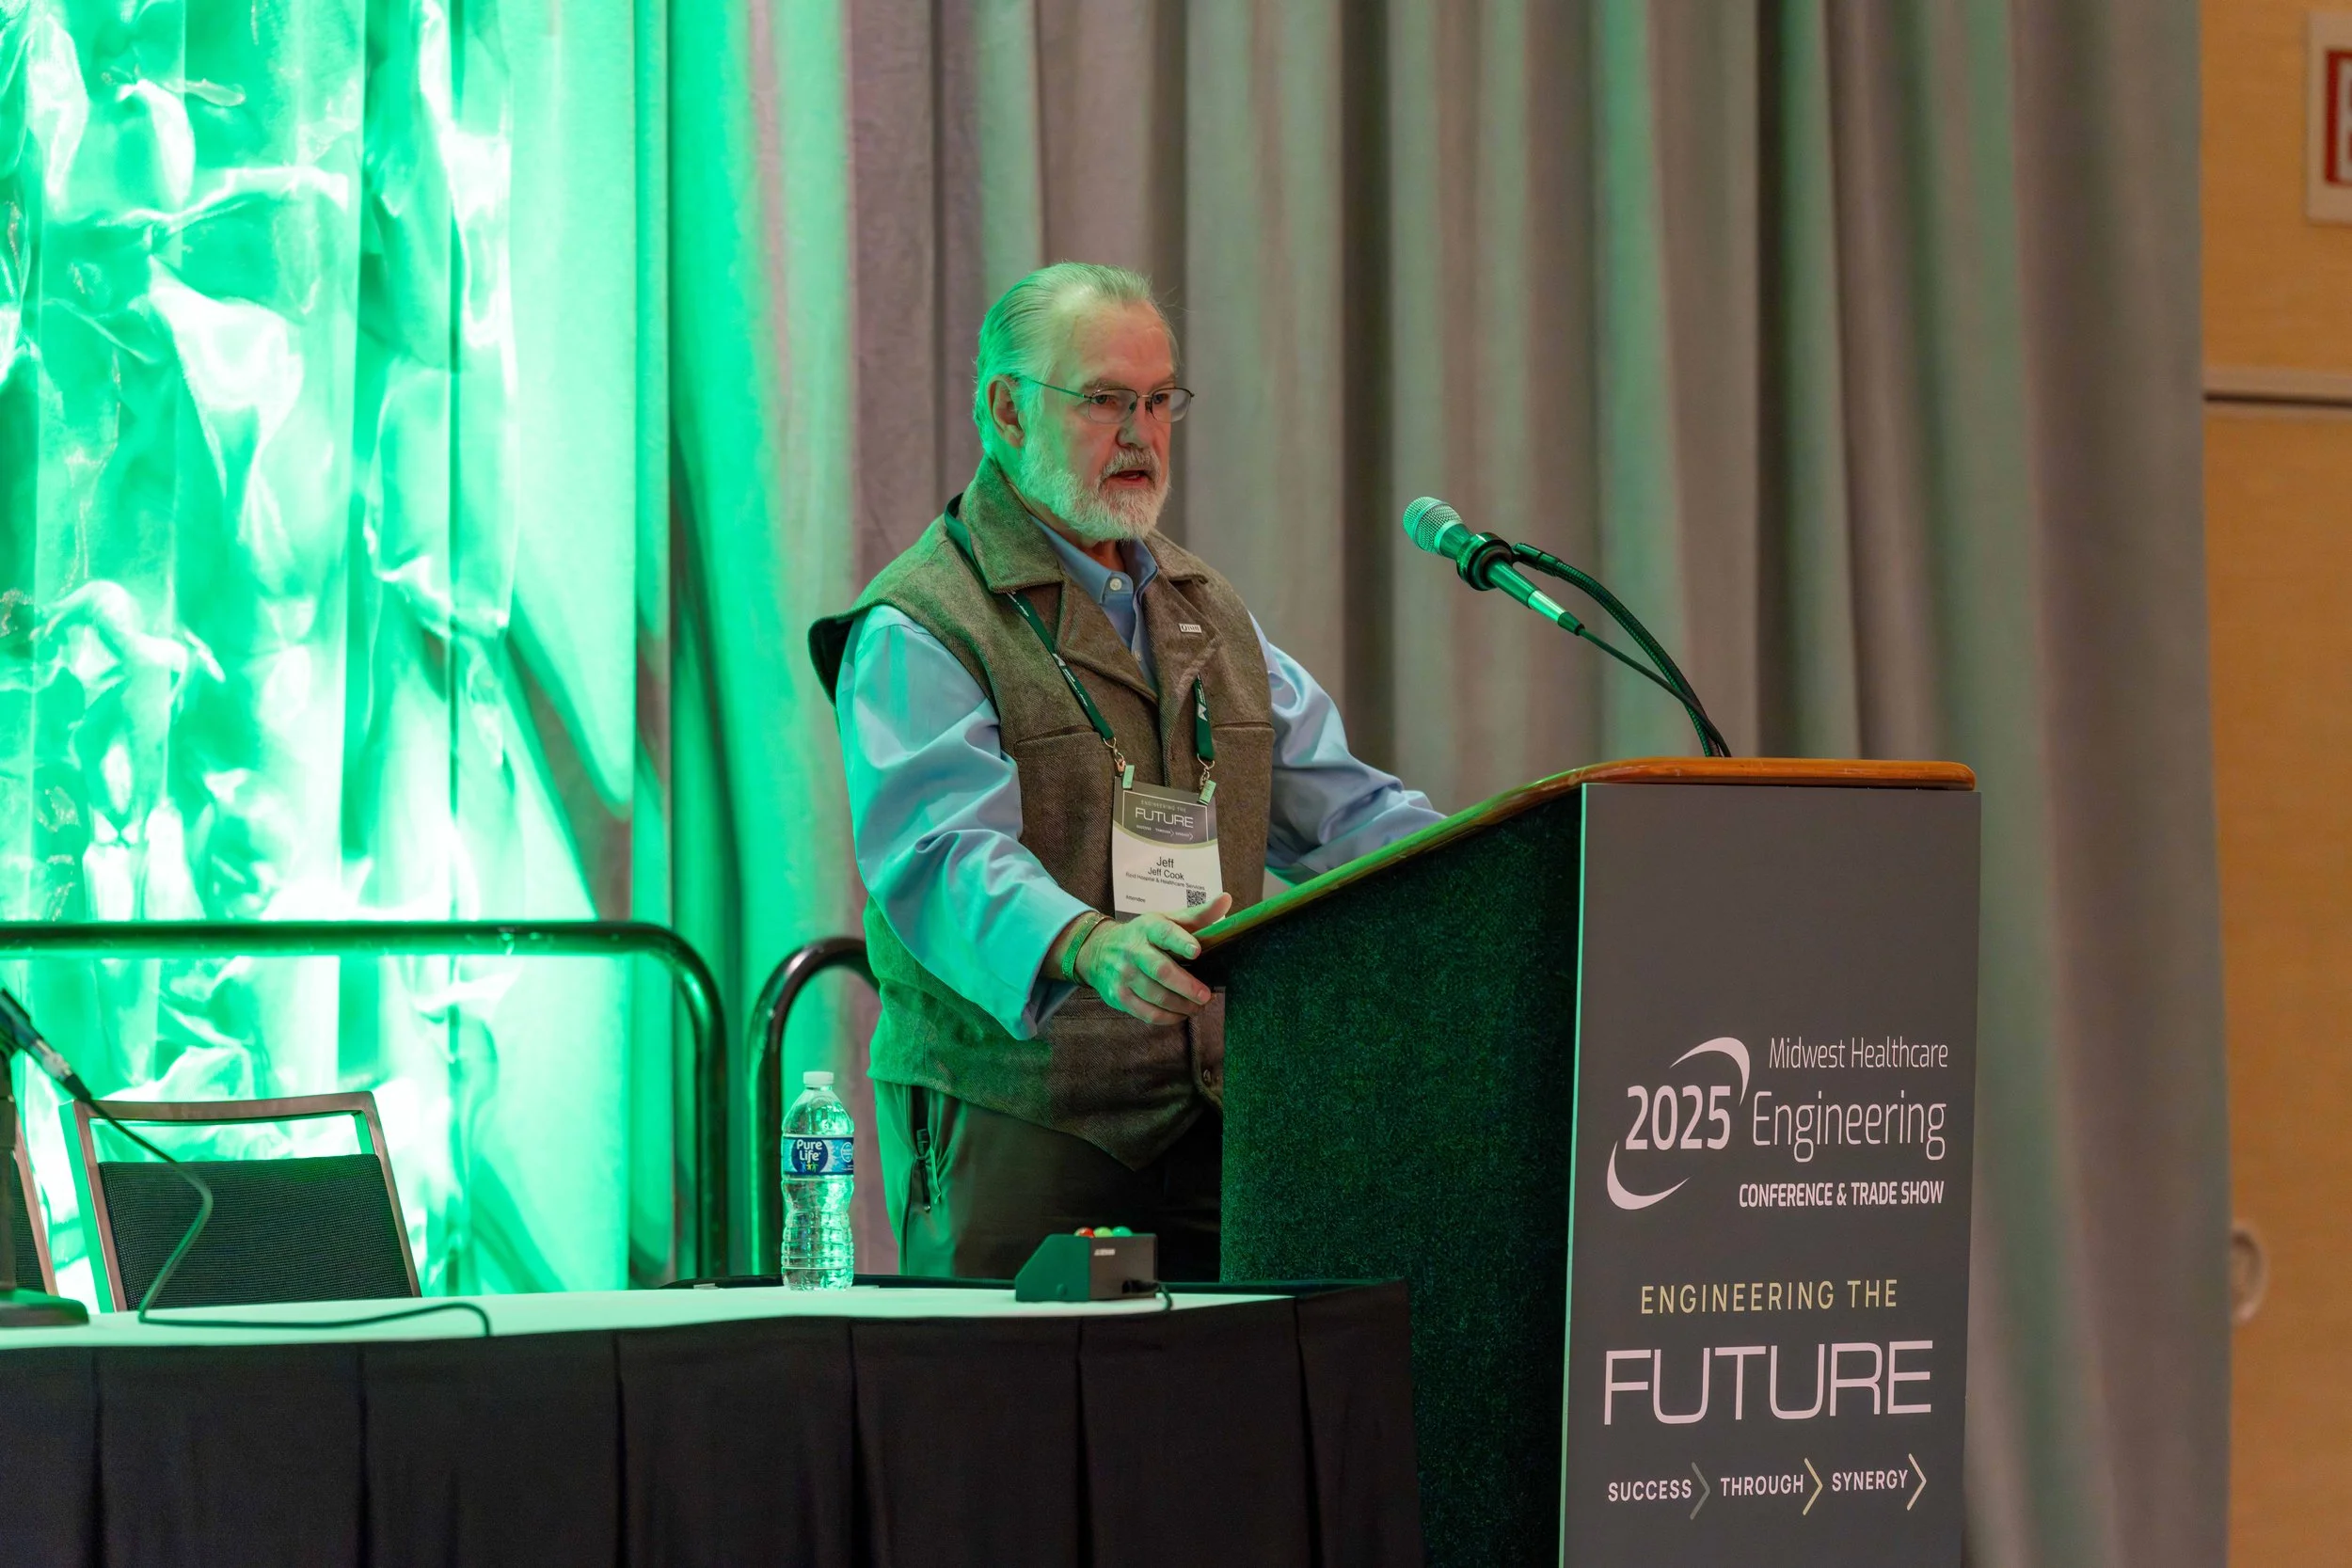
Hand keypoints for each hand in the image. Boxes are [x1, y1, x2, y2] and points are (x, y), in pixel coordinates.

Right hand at [1075, 894, 1233, 1024]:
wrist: (1099, 950)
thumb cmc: (1144, 936)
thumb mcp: (1167, 920)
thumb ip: (1198, 915)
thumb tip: (1226, 900)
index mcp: (1147, 928)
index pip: (1164, 933)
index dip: (1180, 941)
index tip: (1196, 951)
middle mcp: (1133, 951)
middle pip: (1160, 970)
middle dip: (1186, 985)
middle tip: (1206, 995)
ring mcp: (1123, 975)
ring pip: (1155, 996)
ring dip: (1181, 1005)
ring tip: (1199, 1006)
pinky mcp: (1118, 996)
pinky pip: (1146, 1013)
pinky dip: (1168, 1017)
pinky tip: (1181, 1014)